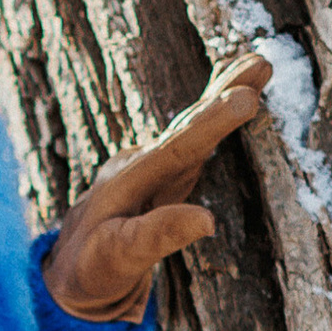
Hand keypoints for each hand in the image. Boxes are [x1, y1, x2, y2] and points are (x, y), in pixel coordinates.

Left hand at [43, 51, 272, 323]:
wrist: (70, 267)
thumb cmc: (94, 267)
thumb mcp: (120, 258)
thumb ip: (159, 235)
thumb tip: (209, 220)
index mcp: (130, 181)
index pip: (179, 148)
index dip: (213, 123)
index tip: (246, 99)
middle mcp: (141, 163)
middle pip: (188, 124)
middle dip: (224, 93)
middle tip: (261, 64)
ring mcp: (150, 164)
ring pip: (191, 123)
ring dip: (223, 92)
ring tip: (259, 63)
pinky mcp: (159, 171)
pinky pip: (190, 135)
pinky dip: (212, 111)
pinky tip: (229, 88)